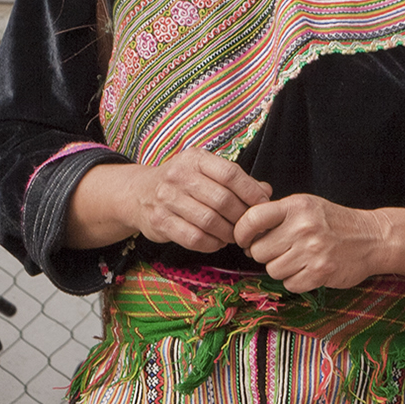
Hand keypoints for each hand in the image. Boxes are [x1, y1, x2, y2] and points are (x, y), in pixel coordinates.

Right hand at [108, 150, 271, 252]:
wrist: (138, 193)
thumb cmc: (182, 182)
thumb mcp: (206, 171)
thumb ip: (236, 180)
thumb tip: (266, 191)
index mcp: (195, 159)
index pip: (231, 174)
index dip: (251, 192)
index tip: (264, 206)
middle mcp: (179, 176)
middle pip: (222, 200)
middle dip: (241, 217)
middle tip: (249, 227)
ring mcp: (166, 199)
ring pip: (209, 221)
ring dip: (228, 233)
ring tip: (234, 236)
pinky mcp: (159, 221)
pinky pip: (194, 238)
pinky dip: (212, 244)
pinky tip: (217, 242)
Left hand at [234, 194, 404, 293]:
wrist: (373, 238)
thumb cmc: (335, 222)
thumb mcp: (307, 206)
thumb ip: (277, 214)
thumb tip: (242, 231)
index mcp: (297, 206)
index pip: (252, 218)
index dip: (241, 232)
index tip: (244, 240)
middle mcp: (303, 226)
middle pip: (259, 251)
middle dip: (266, 254)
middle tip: (282, 250)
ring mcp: (313, 250)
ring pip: (272, 270)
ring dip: (282, 269)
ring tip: (299, 259)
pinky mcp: (321, 272)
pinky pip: (289, 284)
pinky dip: (296, 281)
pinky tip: (309, 269)